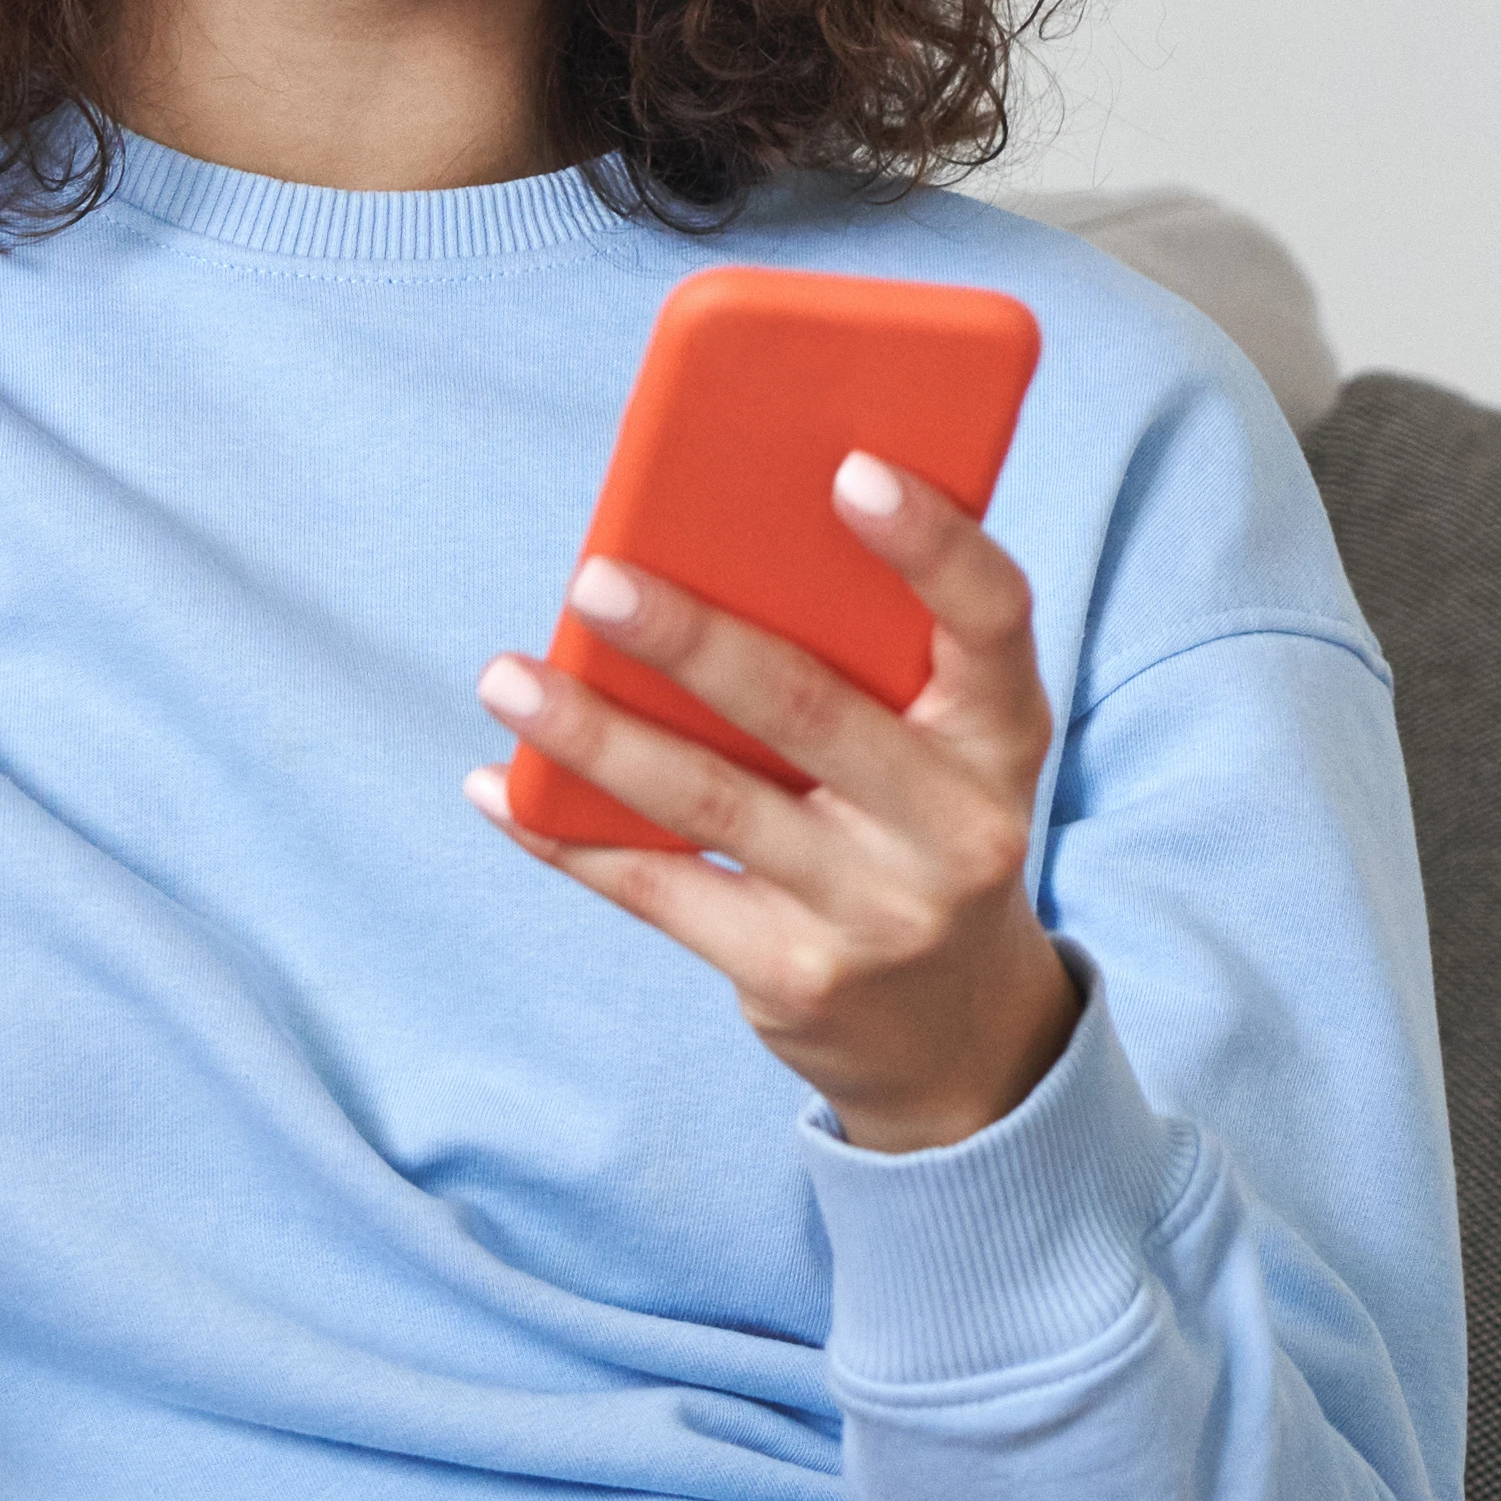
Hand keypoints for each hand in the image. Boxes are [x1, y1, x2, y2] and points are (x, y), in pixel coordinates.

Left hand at [469, 454, 1081, 1151]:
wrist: (953, 1033)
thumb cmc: (918, 828)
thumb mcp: (942, 749)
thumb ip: (868, 658)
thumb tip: (699, 537)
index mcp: (1003, 733)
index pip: (993, 619)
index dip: (933, 543)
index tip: (852, 467)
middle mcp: (958, 826)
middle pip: (812, 709)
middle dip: (694, 640)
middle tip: (594, 578)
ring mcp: (877, 910)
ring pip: (712, 803)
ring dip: (594, 736)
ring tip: (506, 676)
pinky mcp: (794, 977)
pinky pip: (659, 891)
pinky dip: (567, 836)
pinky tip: (498, 787)